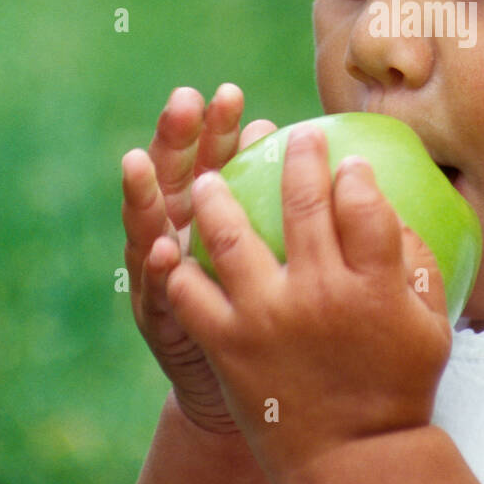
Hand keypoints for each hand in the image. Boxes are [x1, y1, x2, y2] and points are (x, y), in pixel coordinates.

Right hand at [121, 84, 275, 433]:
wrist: (261, 389)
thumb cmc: (290, 315)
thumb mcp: (298, 255)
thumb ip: (306, 212)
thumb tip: (343, 162)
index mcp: (219, 211)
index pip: (216, 157)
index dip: (219, 127)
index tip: (231, 95)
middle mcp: (184, 233)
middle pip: (177, 177)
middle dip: (177, 137)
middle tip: (185, 101)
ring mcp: (165, 275)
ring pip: (152, 225)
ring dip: (146, 192)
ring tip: (139, 162)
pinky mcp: (162, 319)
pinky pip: (159, 291)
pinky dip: (158, 268)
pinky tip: (164, 248)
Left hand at [165, 123, 451, 483]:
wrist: (353, 458)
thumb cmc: (398, 386)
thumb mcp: (431, 323)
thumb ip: (417, 262)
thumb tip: (395, 207)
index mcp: (374, 286)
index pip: (363, 204)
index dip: (354, 174)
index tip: (348, 162)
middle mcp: (319, 293)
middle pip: (303, 202)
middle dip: (299, 156)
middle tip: (295, 136)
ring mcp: (267, 317)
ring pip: (232, 235)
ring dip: (218, 195)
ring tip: (208, 176)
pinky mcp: (228, 343)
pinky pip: (193, 293)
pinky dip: (180, 267)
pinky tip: (177, 247)